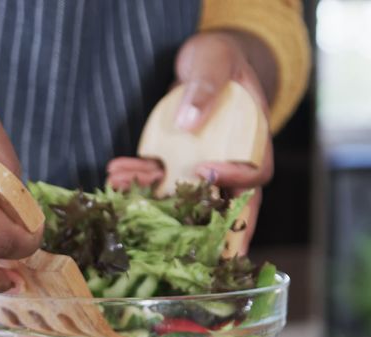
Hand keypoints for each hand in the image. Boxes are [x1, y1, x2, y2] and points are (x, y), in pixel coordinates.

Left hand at [106, 31, 273, 250]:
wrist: (204, 62)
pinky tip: (115, 174)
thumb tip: (190, 121)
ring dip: (151, 198)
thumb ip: (207, 85)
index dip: (235, 181)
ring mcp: (202, 166)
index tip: (205, 173)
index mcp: (253, 140)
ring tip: (120, 189)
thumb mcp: (215, 60)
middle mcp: (230, 161)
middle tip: (176, 243)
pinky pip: (159, 178)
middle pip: (222, 204)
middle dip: (196, 224)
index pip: (255, 173)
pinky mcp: (177, 162)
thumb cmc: (219, 59)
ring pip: (182, 195)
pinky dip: (137, 178)